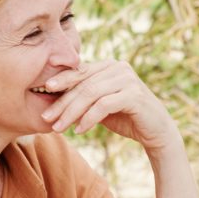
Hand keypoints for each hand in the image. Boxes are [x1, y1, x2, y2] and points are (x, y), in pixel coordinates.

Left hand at [40, 60, 178, 153]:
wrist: (156, 131)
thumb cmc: (125, 117)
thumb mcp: (100, 104)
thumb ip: (84, 96)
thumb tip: (53, 95)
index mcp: (109, 66)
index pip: (80, 71)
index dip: (61, 80)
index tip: (42, 90)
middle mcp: (118, 68)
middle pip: (83, 84)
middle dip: (62, 102)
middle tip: (46, 117)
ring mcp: (128, 80)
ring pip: (91, 94)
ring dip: (71, 112)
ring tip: (59, 127)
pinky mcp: (134, 95)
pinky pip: (104, 105)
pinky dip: (89, 118)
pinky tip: (79, 130)